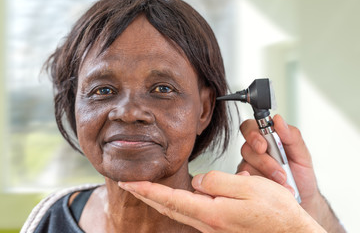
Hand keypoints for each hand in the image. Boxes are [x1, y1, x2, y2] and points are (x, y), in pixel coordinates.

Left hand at [118, 171, 324, 232]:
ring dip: (159, 199)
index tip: (130, 182)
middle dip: (146, 195)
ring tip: (146, 189)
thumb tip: (198, 181)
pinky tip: (177, 199)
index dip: (147, 190)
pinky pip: (192, 212)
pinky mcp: (221, 226)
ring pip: (178, 211)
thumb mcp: (250, 188)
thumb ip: (219, 182)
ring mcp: (214, 226)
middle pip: (168, 207)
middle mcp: (208, 222)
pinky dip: (177, 204)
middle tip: (130, 184)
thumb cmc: (277, 214)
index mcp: (212, 212)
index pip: (170, 199)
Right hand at [238, 114, 317, 206]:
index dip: (252, 134)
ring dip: (267, 176)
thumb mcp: (302, 154)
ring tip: (284, 183)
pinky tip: (274, 190)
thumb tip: (278, 120)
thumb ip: (292, 135)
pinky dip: (262, 187)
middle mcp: (254, 151)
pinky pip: (245, 182)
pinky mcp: (246, 182)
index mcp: (266, 138)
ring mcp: (249, 167)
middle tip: (279, 172)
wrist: (303, 200)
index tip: (263, 146)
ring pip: (246, 167)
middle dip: (263, 161)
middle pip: (246, 148)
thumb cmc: (301, 175)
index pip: (249, 127)